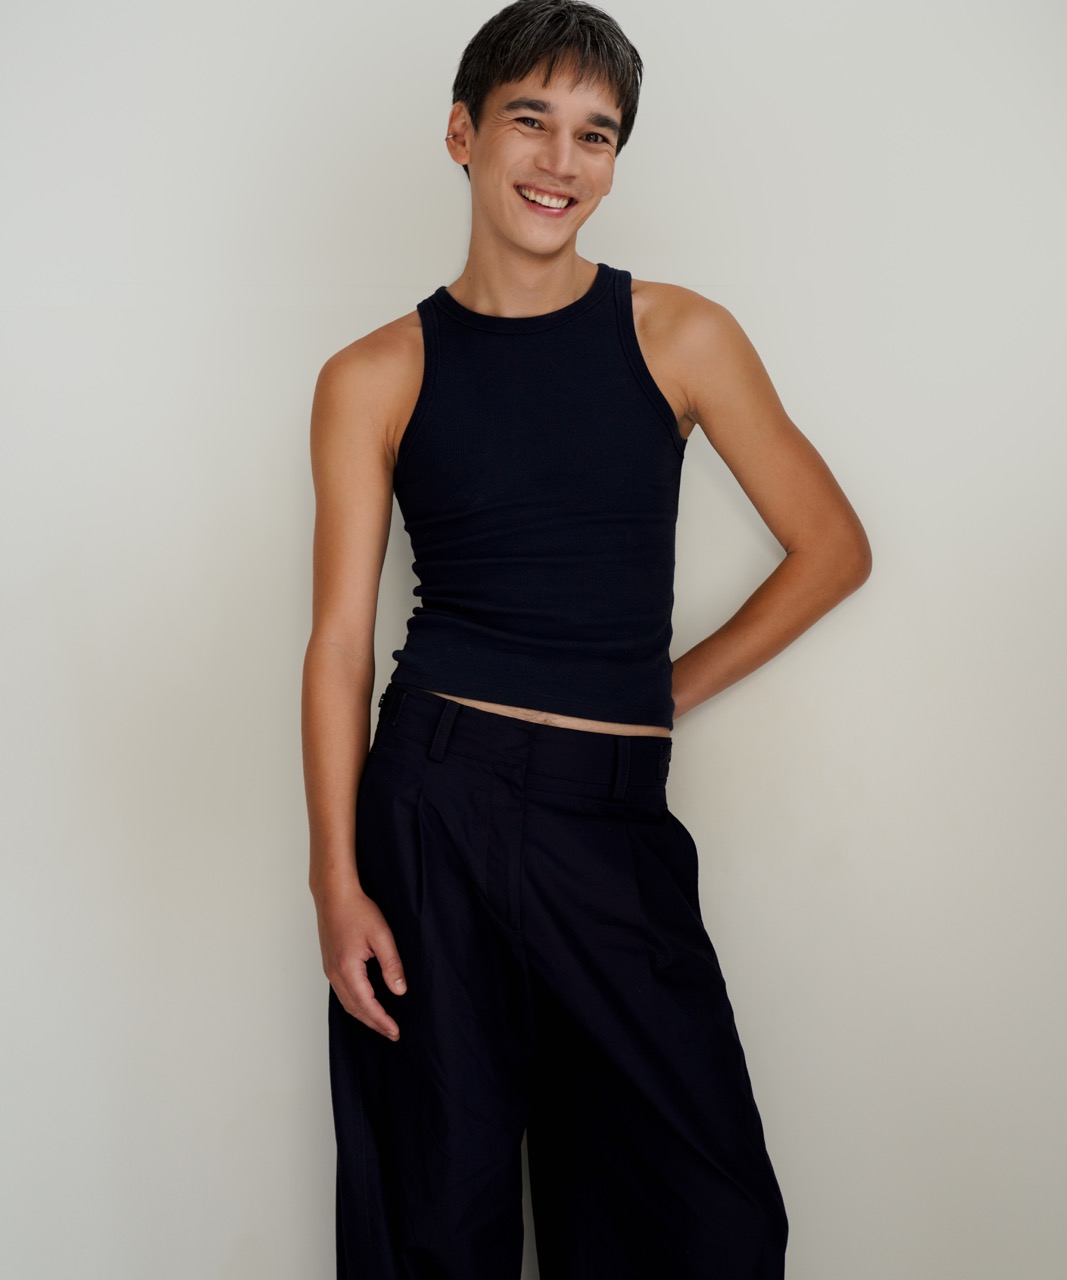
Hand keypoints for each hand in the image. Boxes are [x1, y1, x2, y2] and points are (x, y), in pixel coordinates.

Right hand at [314, 879, 407, 1039]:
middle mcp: (335, 973)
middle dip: (374, 1024)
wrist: (334, 894)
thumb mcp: (382, 936)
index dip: (382, 1021)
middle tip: (392, 1033)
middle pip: (354, 1009)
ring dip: (364, 1016)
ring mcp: (329, 970)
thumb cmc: (357, 910)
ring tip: (381, 1023)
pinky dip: (355, 1004)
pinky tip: (365, 1003)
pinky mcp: (330, 964)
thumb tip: (399, 990)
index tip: (395, 1031)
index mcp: (348, 968)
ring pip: (346, 1002)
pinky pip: (342, 992)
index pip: (367, 1005)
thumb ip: (391, 964)